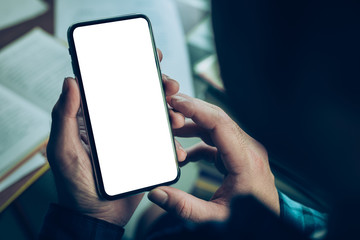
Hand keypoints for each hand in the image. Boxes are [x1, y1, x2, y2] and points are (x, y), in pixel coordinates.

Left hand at [46, 50, 185, 226]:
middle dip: (159, 87)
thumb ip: (65, 117)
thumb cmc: (74, 185)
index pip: (114, 85)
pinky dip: (174, 143)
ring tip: (177, 119)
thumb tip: (71, 81)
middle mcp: (117, 123)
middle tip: (170, 85)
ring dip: (171, 113)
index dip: (131, 67)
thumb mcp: (63, 150)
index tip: (148, 56)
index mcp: (96, 117)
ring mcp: (134, 138)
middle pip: (141, 97)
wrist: (96, 216)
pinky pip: (164, 143)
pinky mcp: (147, 153)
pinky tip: (177, 149)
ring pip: (156, 117)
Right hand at [148, 93, 279, 221]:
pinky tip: (184, 156)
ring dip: (193, 125)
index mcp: (245, 161)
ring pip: (216, 127)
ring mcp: (244, 151)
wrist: (267, 223)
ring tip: (171, 128)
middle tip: (169, 105)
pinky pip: (216, 141)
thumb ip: (185, 207)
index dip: (196, 110)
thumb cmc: (249, 218)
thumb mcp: (215, 217)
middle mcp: (247, 150)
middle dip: (191, 110)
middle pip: (217, 119)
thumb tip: (158, 193)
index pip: (220, 124)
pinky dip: (198, 143)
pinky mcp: (238, 156)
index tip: (177, 102)